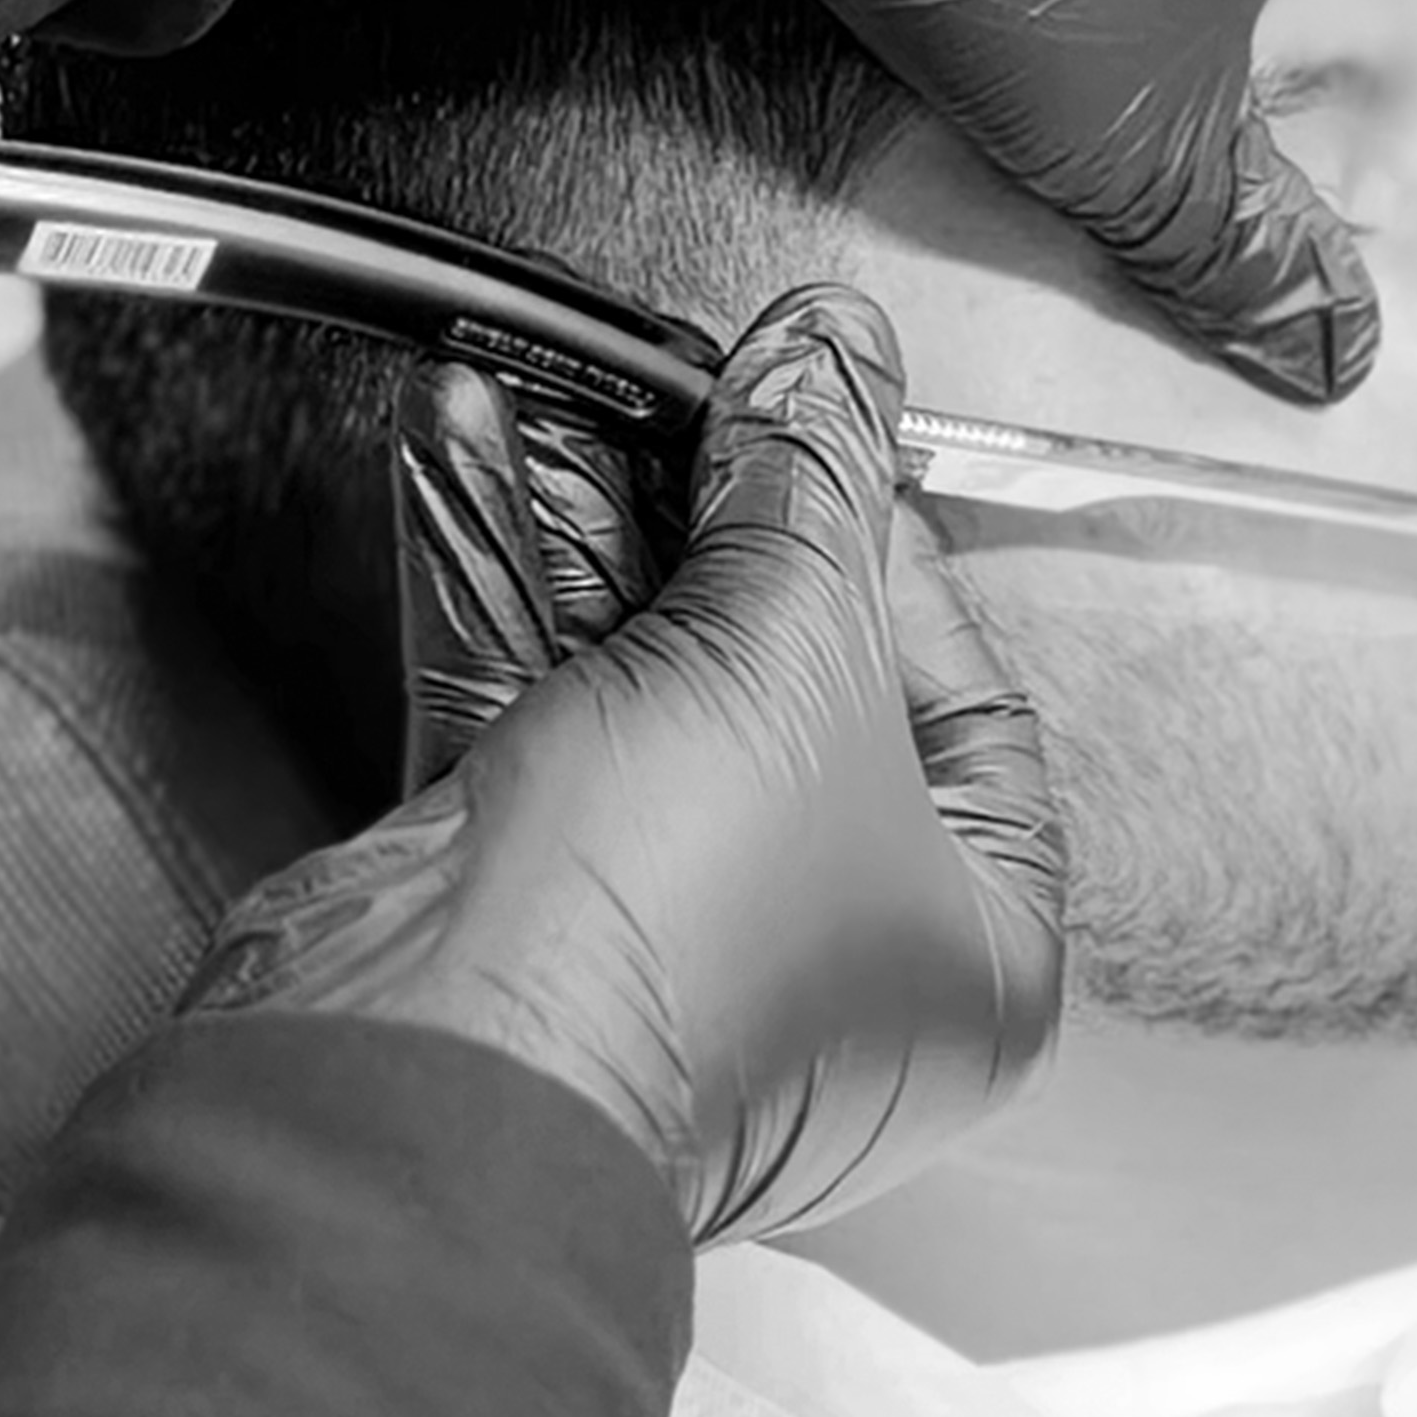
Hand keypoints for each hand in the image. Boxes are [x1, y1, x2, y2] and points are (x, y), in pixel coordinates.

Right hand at [182, 286, 1064, 1245]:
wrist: (442, 1062)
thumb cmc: (674, 947)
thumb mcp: (796, 652)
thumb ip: (814, 481)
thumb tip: (836, 354)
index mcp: (974, 950)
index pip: (969, 700)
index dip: (891, 547)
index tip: (825, 425)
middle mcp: (826, 959)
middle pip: (789, 679)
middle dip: (712, 514)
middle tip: (684, 385)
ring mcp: (663, 933)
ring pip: (637, 682)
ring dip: (583, 522)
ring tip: (555, 385)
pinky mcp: (516, 900)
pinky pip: (524, 706)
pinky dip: (490, 576)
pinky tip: (462, 450)